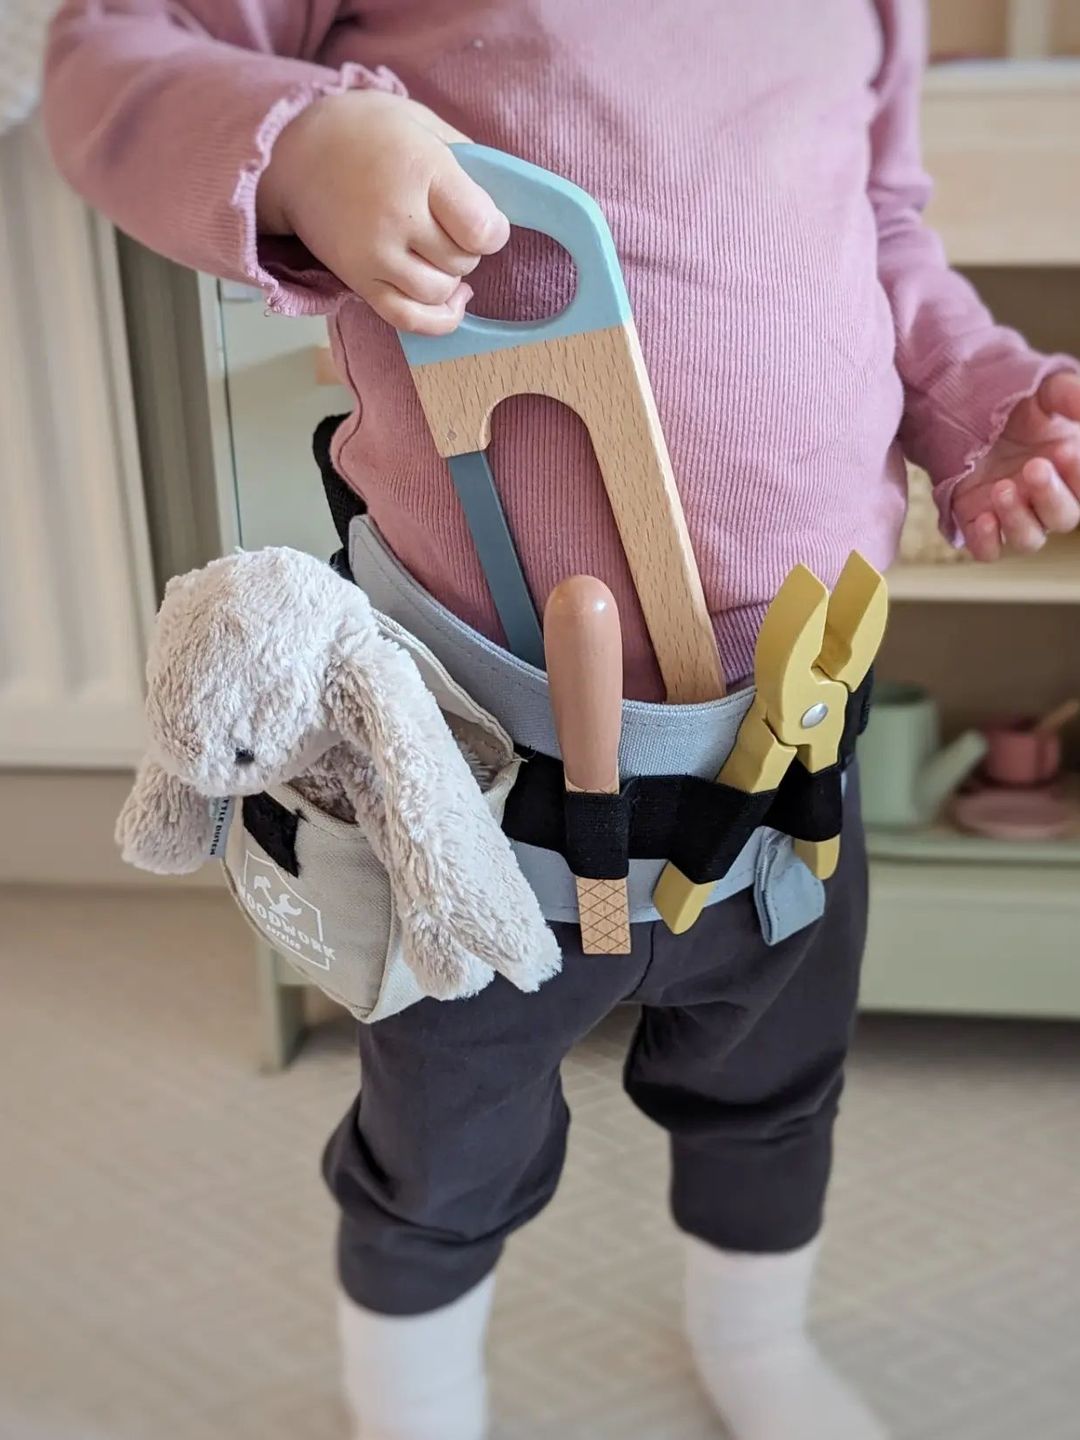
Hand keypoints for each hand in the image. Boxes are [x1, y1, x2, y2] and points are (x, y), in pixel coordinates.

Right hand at [258, 90, 509, 333]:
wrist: (295, 152)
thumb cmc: (368, 132)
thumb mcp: (422, 122)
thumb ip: (467, 159)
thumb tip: (505, 202)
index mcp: (420, 171)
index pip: (482, 229)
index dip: (494, 231)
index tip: (485, 221)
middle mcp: (396, 217)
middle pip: (462, 261)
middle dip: (467, 248)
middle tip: (448, 226)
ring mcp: (374, 254)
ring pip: (439, 292)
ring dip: (451, 279)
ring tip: (438, 253)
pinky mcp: (358, 281)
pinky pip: (410, 319)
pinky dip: (438, 318)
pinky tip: (451, 300)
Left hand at [952, 371, 1079, 560]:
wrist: (971, 416)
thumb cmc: (1022, 409)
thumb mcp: (1047, 393)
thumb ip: (1070, 396)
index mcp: (1073, 473)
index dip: (1079, 475)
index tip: (1066, 451)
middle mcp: (1047, 501)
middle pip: (1063, 518)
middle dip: (1050, 495)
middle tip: (1034, 467)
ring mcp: (1014, 516)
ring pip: (1028, 540)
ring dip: (1018, 519)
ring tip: (1002, 488)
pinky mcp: (978, 524)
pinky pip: (987, 551)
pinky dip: (988, 542)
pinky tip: (984, 519)